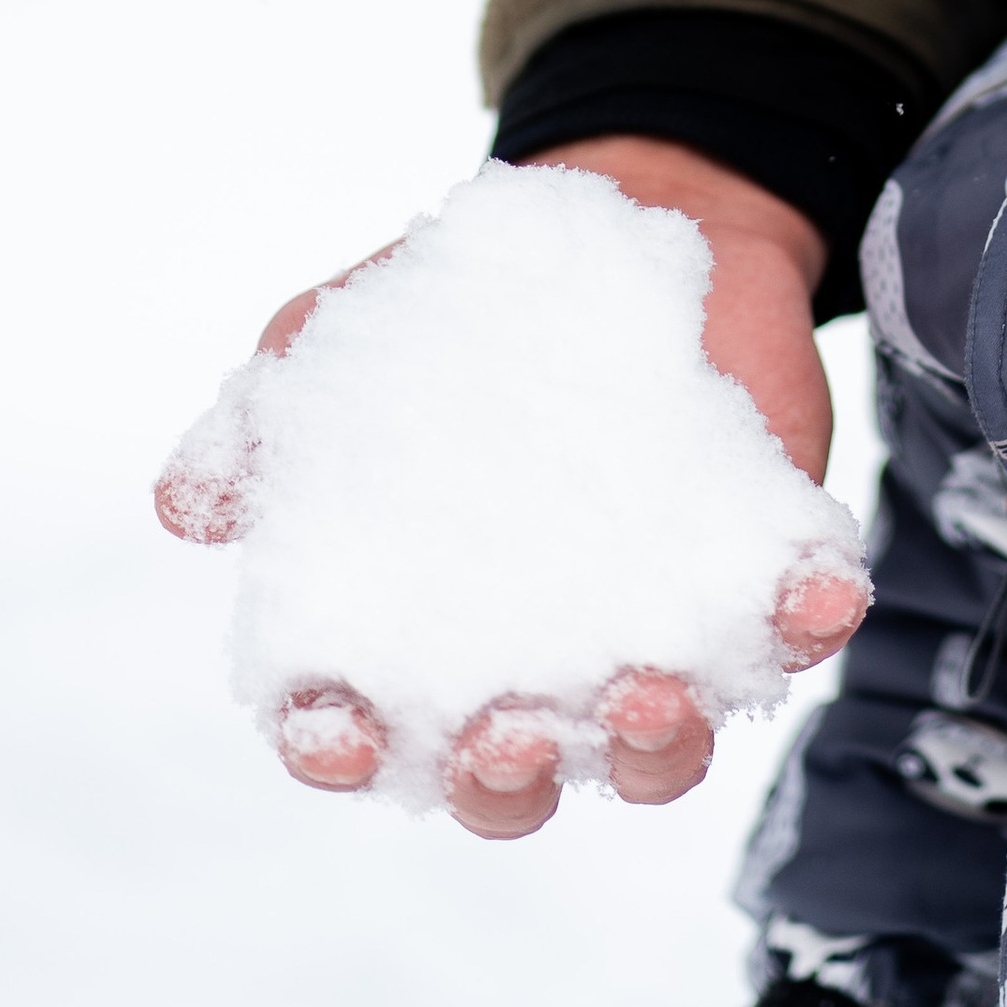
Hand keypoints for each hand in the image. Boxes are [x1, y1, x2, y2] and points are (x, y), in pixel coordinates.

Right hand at [155, 136, 865, 834]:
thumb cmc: (461, 315)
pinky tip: (816, 596)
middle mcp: (532, 667)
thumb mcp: (347, 344)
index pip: (361, 735)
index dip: (340, 750)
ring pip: (657, 747)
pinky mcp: (760, 577)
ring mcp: (654, 631)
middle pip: (510, 782)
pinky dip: (805, 624)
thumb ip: (267, 420)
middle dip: (506, 780)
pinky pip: (789, 629)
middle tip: (512, 732)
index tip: (336, 728)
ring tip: (655, 694)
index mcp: (415, 637)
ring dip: (657, 745)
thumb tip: (191, 502)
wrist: (631, 224)